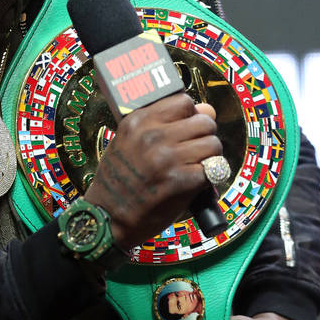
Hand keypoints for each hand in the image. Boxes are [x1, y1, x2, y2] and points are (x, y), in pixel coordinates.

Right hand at [85, 94, 220, 250]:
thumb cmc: (119, 181)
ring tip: (195, 168)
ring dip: (210, 158)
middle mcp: (152, 136)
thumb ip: (164, 124)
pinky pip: (212, 170)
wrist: (106, 217)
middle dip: (204, 137)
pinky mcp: (178, 182)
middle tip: (193, 152)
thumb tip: (208, 109)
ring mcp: (166, 159)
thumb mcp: (129, 143)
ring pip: (213, 144)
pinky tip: (194, 184)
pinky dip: (208, 179)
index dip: (190, 116)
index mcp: (138, 122)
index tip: (184, 130)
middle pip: (204, 121)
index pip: (184, 102)